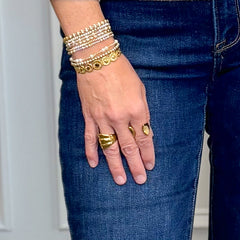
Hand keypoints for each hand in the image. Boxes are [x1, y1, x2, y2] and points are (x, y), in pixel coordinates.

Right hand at [75, 54, 154, 184]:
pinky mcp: (89, 116)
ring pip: (110, 148)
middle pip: (129, 147)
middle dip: (136, 165)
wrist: (97, 59)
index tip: (150, 165)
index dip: (148, 154)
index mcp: (137, 110)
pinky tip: (94, 164)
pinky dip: (91, 152)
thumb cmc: (120, 70)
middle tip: (140, 179)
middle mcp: (120, 118)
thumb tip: (143, 129)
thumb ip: (142, 111)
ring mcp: (103, 119)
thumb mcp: (140, 89)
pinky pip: (91, 138)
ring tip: (121, 180)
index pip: (144, 138)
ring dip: (116, 166)